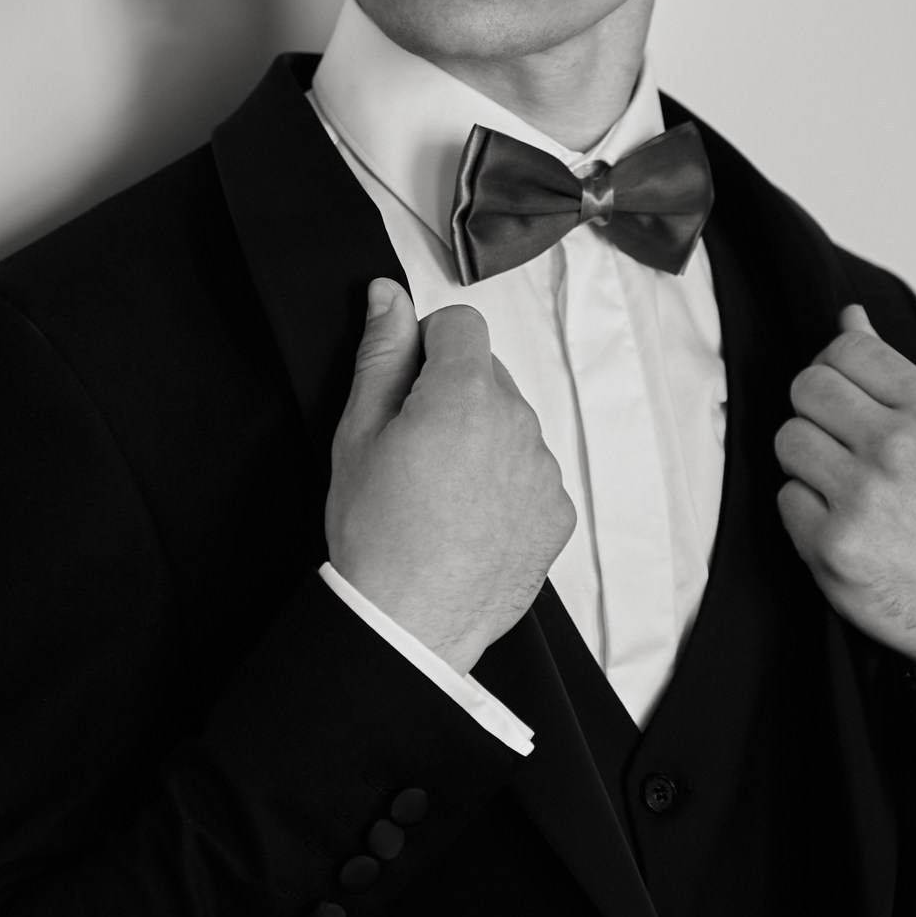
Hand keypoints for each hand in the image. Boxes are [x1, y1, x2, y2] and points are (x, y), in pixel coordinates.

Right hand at [326, 280, 575, 673]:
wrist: (409, 622)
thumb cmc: (374, 531)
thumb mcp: (357, 434)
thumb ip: (380, 354)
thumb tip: (388, 294)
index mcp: (465, 394)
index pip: (461, 325)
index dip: (427, 347)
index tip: (406, 387)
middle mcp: (518, 424)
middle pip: (489, 377)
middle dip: (454, 396)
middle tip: (413, 452)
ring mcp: (544, 471)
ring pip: (511, 427)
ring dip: (482, 442)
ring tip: (439, 495)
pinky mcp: (558, 513)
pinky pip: (531, 475)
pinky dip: (505, 487)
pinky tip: (468, 521)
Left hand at [774, 304, 915, 675]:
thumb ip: (892, 376)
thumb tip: (849, 318)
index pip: (846, 350)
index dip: (833, 369)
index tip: (844, 397)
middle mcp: (897, 449)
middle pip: (806, 388)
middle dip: (814, 411)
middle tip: (839, 443)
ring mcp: (861, 498)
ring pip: (788, 440)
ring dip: (806, 461)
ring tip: (843, 485)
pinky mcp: (830, 544)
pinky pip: (785, 497)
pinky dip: (805, 511)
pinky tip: (843, 525)